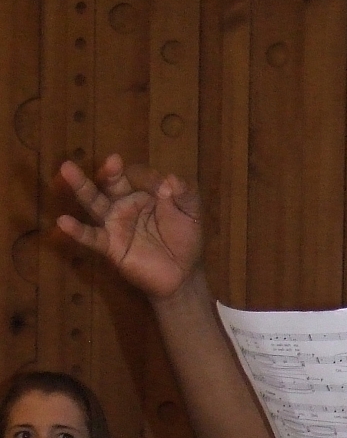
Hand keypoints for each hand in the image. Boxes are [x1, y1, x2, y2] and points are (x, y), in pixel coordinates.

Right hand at [56, 154, 203, 300]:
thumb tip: (171, 178)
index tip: (166, 190)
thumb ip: (185, 194)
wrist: (183, 275)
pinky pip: (91, 237)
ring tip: (66, 169)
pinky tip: (63, 222)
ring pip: (94, 202)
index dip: (150, 180)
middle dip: (109, 172)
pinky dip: (77, 230)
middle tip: (111, 162)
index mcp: (143, 192)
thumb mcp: (191, 214)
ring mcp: (115, 224)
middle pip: (110, 183)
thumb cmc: (185, 240)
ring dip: (81, 186)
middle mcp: (124, 204)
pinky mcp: (110, 246)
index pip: (138, 176)